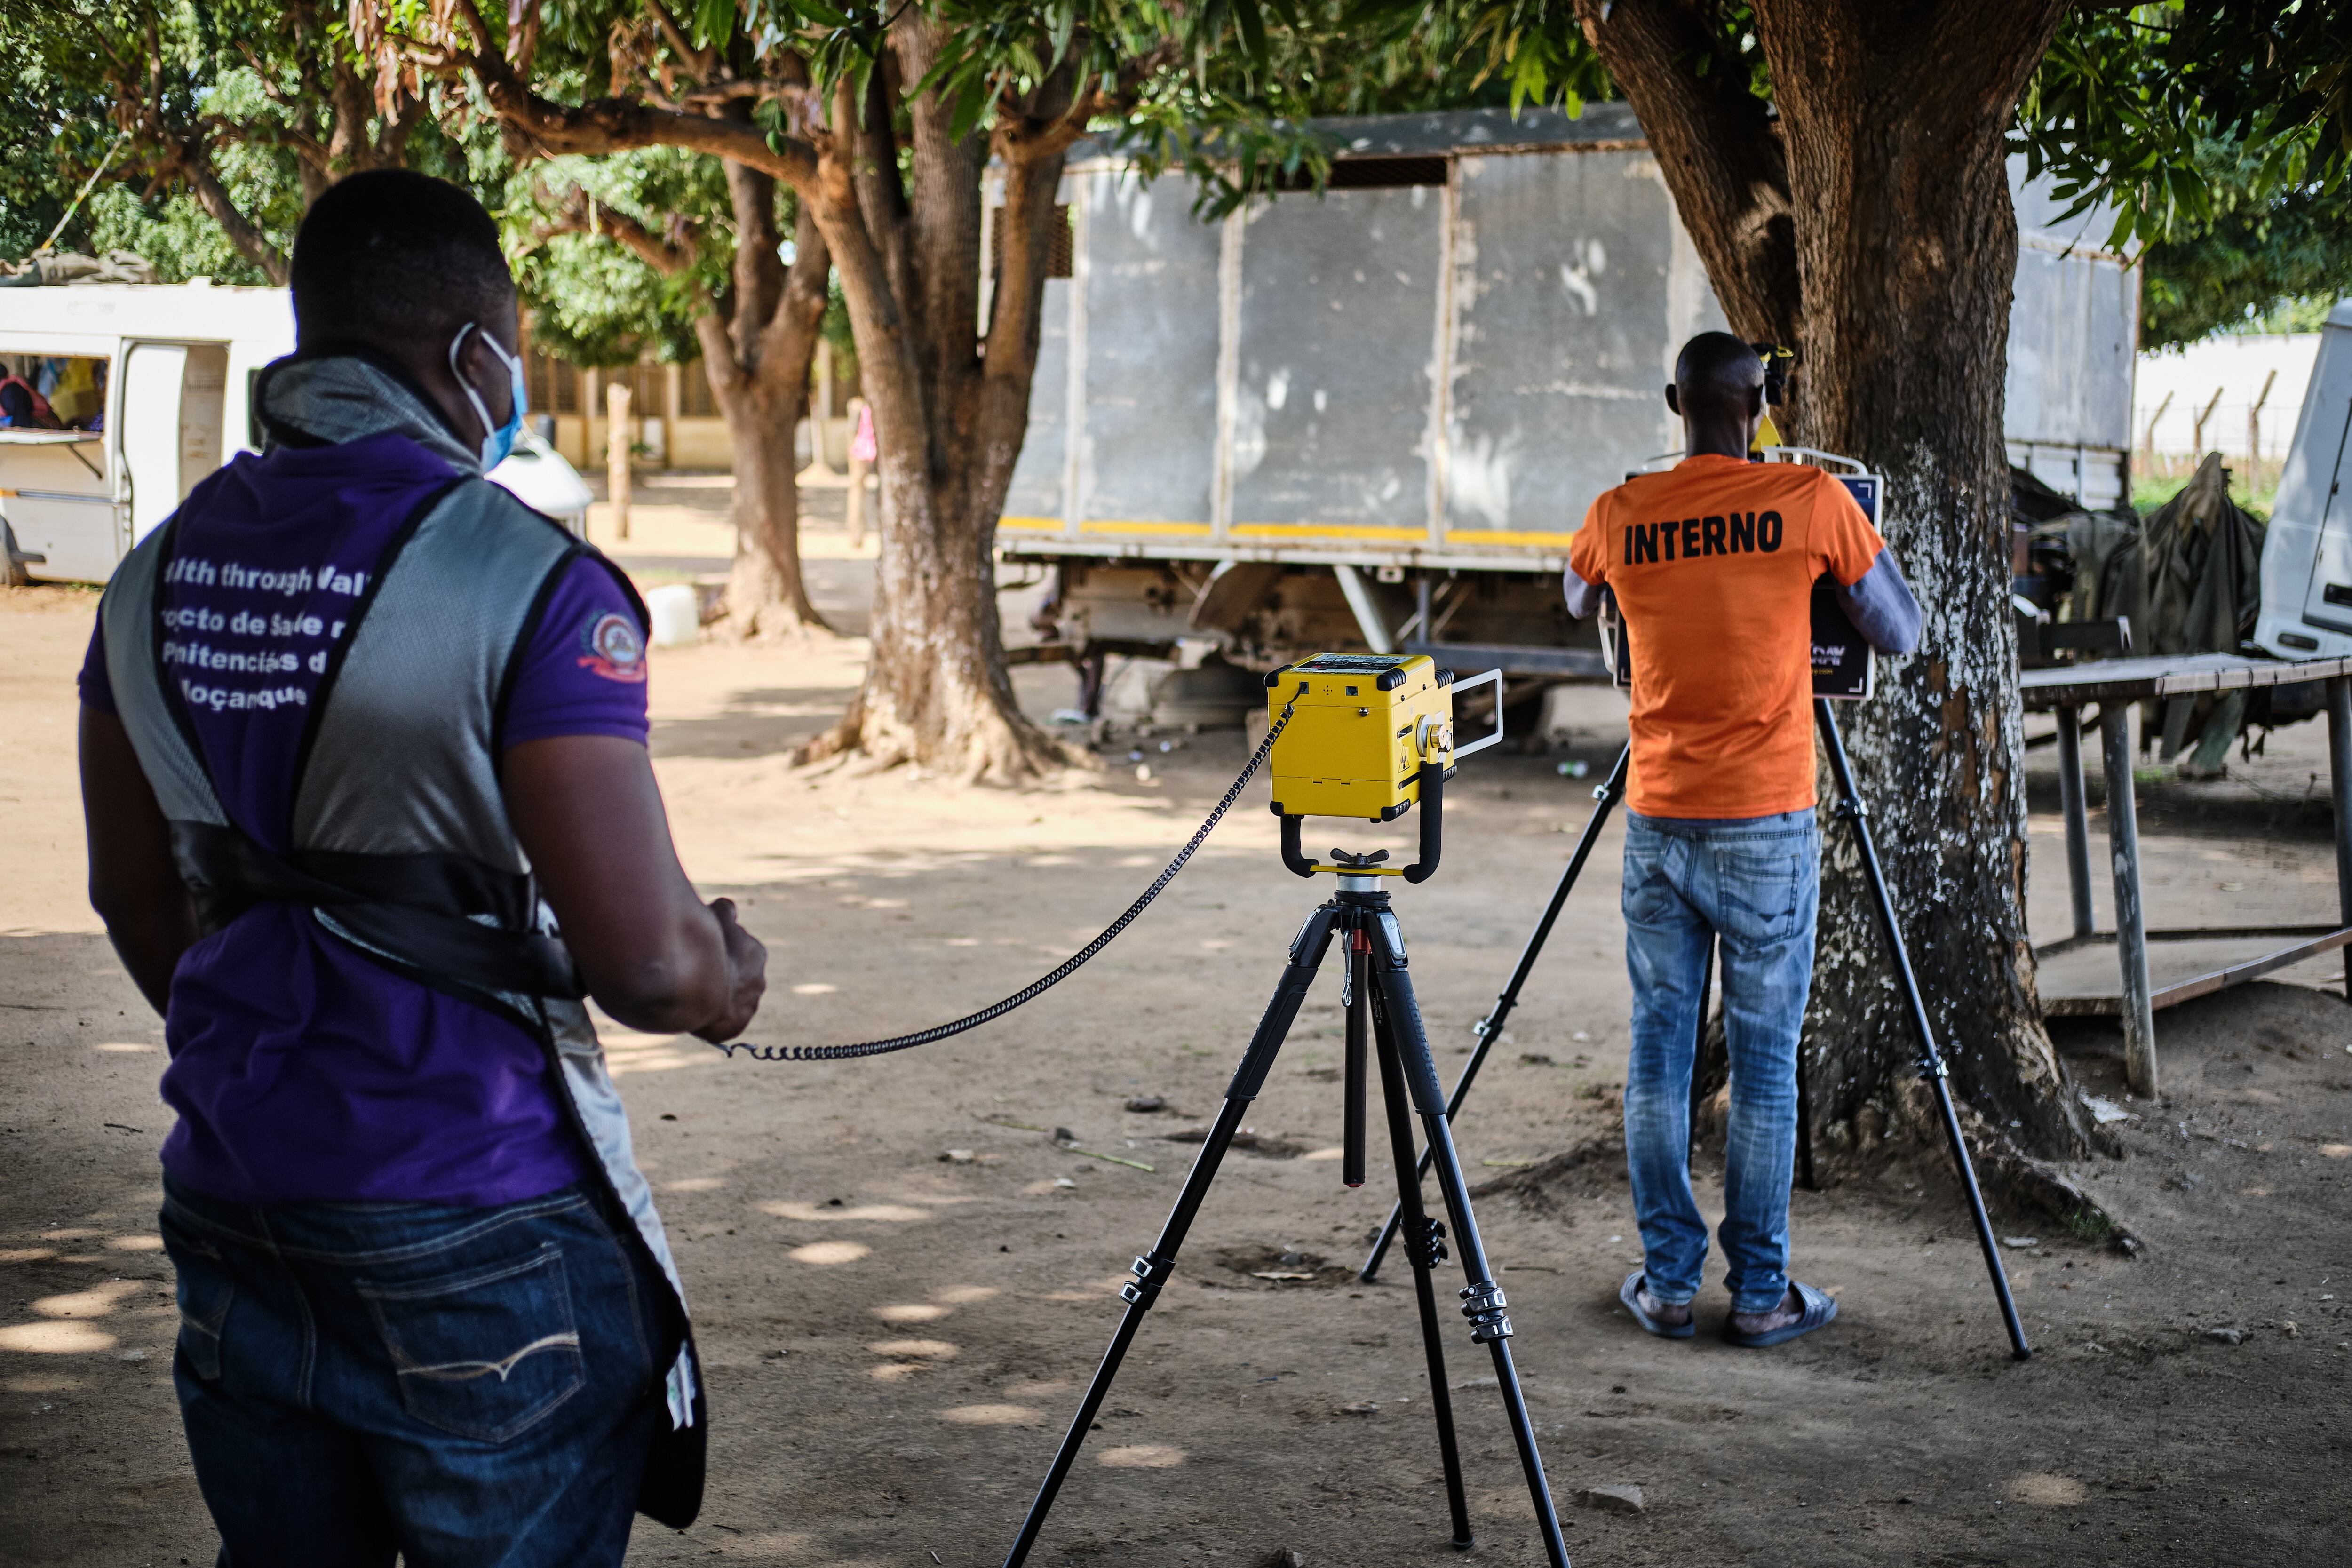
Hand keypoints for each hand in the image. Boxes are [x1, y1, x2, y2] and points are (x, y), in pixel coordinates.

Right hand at [693, 897, 767, 1042]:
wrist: (705, 991)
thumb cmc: (709, 950)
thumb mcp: (716, 920)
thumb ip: (723, 913)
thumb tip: (726, 907)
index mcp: (755, 953)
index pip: (738, 947)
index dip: (718, 947)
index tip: (703, 948)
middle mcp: (757, 980)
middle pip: (737, 974)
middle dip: (721, 971)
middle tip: (697, 970)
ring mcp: (748, 1005)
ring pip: (731, 997)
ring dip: (717, 994)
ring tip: (694, 991)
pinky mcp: (736, 1025)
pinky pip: (724, 1020)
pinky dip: (713, 1015)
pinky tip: (697, 1009)